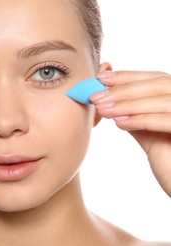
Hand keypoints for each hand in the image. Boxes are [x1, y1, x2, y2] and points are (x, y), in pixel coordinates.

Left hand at [90, 70, 170, 196]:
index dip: (127, 76)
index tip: (101, 78)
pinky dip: (141, 119)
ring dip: (128, 104)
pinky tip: (119, 123)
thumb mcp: (146, 127)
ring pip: (162, 100)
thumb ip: (131, 110)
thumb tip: (105, 96)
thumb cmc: (166, 154)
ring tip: (103, 110)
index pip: (156, 78)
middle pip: (158, 84)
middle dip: (123, 89)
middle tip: (96, 97)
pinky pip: (167, 120)